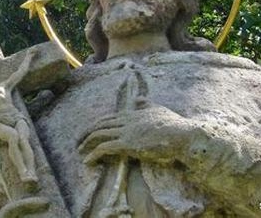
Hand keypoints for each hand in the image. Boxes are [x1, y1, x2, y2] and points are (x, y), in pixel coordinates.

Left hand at [79, 103, 198, 166]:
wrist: (182, 135)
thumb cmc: (173, 123)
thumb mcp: (158, 108)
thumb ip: (146, 104)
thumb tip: (138, 99)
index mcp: (132, 113)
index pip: (108, 117)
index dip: (96, 124)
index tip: (88, 130)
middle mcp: (125, 120)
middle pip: (99, 125)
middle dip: (86, 133)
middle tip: (78, 141)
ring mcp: (125, 132)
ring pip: (98, 135)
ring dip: (86, 143)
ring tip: (80, 152)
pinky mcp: (128, 144)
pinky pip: (104, 148)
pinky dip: (93, 154)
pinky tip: (88, 161)